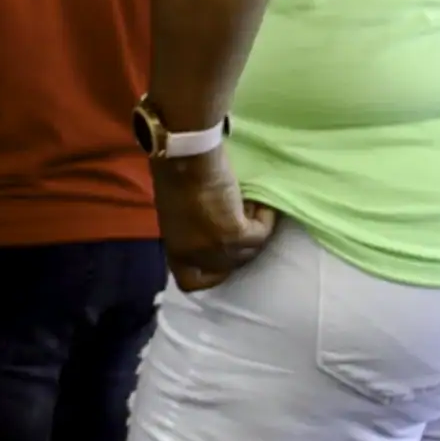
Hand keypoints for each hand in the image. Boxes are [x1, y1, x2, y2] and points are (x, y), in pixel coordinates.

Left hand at [152, 148, 276, 290]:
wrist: (186, 157)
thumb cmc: (177, 175)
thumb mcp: (179, 215)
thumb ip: (193, 233)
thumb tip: (215, 237)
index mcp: (175, 251)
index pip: (192, 282)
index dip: (212, 272)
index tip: (225, 252)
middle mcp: (194, 256)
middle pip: (230, 265)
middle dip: (241, 244)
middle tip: (245, 219)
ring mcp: (215, 248)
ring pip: (250, 250)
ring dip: (254, 228)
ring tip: (251, 205)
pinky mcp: (234, 234)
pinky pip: (261, 234)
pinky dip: (265, 218)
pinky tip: (260, 201)